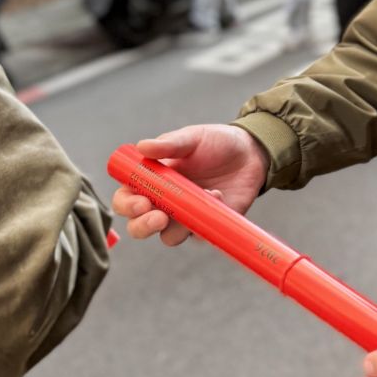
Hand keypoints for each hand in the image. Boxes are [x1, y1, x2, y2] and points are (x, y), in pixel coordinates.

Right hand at [111, 124, 269, 245]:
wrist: (251, 153)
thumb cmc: (215, 143)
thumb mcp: (192, 138)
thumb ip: (168, 144)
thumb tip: (142, 147)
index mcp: (152, 180)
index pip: (126, 198)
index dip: (127, 205)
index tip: (141, 202)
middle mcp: (164, 202)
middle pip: (139, 226)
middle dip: (143, 226)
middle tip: (159, 217)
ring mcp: (185, 217)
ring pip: (168, 237)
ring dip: (179, 227)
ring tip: (203, 196)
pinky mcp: (208, 226)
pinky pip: (200, 236)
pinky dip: (207, 222)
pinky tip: (218, 196)